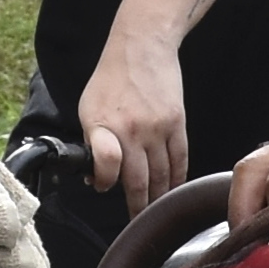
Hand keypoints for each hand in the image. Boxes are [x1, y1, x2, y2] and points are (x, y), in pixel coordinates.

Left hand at [74, 25, 193, 217]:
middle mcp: (133, 130)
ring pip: (162, 175)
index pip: (107, 166)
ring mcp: (159, 129)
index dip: (104, 182)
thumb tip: (96, 176)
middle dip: (138, 206)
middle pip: (139, 180)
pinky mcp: (178, 124)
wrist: (142, 46)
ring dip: (159, 197)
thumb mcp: (88, 108)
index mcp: (105, 126)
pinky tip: (173, 189)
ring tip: (155, 210)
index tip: (102, 186)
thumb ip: (91, 141)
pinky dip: (177, 178)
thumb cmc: (111, 79)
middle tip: (136, 220)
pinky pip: (180, 160)